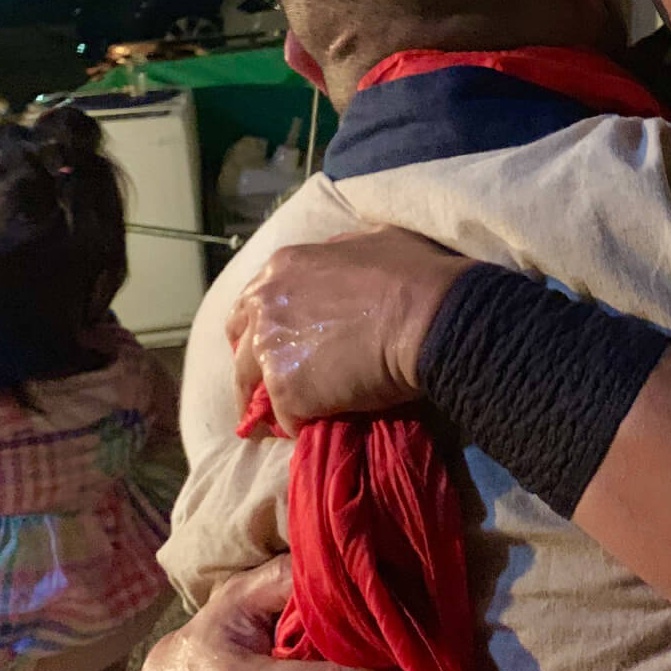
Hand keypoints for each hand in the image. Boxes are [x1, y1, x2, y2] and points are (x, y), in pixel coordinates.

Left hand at [227, 228, 472, 435]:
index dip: (264, 325)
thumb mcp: (372, 241)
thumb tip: (338, 263)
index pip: (252, 303)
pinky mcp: (287, 391)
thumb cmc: (413, 274)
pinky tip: (315, 429)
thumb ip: (339, 254)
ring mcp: (271, 350)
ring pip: (251, 387)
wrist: (430, 316)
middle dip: (252, 365)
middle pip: (240, 345)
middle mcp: (265, 305)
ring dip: (267, 403)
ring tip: (278, 424)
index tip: (278, 344)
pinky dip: (300, 425)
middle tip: (270, 384)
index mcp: (283, 267)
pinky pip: (286, 418)